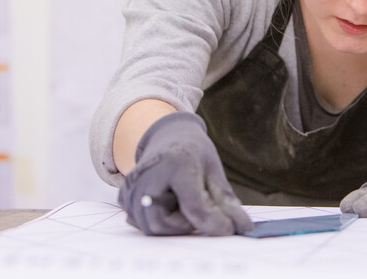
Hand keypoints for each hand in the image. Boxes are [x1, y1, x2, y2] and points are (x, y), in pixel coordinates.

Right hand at [118, 112, 252, 235]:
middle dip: (185, 226)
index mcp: (176, 164)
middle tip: (200, 213)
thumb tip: (242, 227)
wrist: (168, 137)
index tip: (228, 230)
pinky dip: (159, 221)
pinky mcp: (124, 196)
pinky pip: (141, 222)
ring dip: (172, 225)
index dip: (212, 223)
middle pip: (162, 222)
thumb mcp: (214, 171)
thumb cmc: (194, 153)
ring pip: (150, 226)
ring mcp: (131, 186)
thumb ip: (226, 201)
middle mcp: (148, 175)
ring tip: (184, 204)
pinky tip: (168, 203)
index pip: (192, 205)